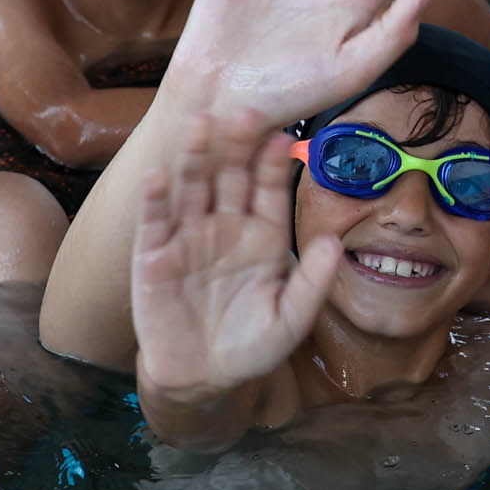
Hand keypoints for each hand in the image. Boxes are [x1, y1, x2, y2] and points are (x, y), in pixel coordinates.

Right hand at [132, 112, 339, 401]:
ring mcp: (188, 236)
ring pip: (192, 187)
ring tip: (200, 125)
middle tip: (244, 112)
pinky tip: (159, 173)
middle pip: (230, 176)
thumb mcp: (290, 320)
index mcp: (263, 235)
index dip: (272, 163)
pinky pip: (155, 220)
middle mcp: (225, 226)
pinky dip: (155, 197)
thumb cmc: (251, 345)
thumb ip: (312, 283)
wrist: (201, 377)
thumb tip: (335, 243)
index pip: (268, 189)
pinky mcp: (153, 254)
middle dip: (236, 145)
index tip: (281, 136)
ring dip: (194, 156)